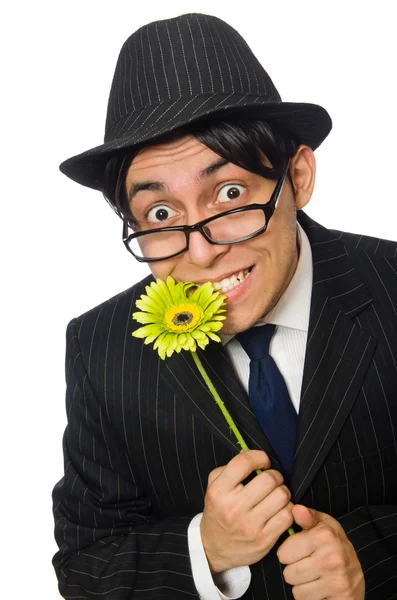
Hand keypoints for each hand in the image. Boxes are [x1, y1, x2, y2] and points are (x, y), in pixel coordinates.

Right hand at [200, 450, 293, 572]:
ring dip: (283, 492)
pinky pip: (287, 516)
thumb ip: (230, 467)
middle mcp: (233, 508)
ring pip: (282, 496)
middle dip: (275, 475)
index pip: (244, 463)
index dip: (259, 457)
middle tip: (272, 480)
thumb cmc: (218, 511)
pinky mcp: (264, 540)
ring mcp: (249, 526)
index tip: (263, 461)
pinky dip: (288, 509)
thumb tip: (250, 452)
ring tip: (276, 495)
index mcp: (218, 491)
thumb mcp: (214, 486)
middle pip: (269, 479)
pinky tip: (279, 510)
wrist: (213, 548)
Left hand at [277, 505, 364, 599]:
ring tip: (315, 576)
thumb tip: (295, 509)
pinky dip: (311, 598)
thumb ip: (307, 516)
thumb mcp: (323, 525)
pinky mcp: (340, 598)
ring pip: (297, 591)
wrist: (357, 573)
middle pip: (288, 574)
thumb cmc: (334, 545)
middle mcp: (332, 558)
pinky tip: (320, 588)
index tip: (300, 551)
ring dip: (302, 586)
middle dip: (295, 570)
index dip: (288, 553)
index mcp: (324, 536)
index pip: (283, 553)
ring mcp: (337, 580)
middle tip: (308, 565)